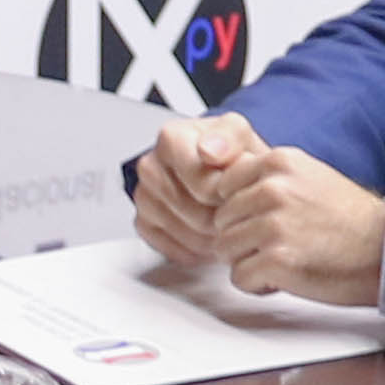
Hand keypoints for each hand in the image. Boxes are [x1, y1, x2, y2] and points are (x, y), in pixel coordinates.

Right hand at [130, 113, 263, 269]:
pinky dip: (198, 250)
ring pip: (187, 235)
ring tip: (230, 225)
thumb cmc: (229, 153)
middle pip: (196, 214)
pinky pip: (173, 249)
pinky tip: (211, 235)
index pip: (204, 186)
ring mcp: (144, 197)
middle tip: (241, 214)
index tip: (242, 193)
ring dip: (214, 238)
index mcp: (170, 139)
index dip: (229, 196)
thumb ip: (230, 137)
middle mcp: (150, 166)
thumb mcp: (240, 134)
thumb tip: (209, 151)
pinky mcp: (143, 223)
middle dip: (225, 219)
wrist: (223, 171)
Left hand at [134, 117, 384, 309]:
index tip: (261, 220)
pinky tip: (286, 277)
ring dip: (249, 262)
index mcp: (279, 163)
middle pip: (220, 221)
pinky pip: (240, 278)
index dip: (238, 209)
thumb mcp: (308, 177)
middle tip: (278, 245)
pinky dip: (259, 285)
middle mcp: (273, 189)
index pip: (223, 185)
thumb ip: (267, 178)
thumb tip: (223, 187)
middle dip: (242, 238)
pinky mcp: (277, 260)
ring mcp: (273, 225)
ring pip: (225, 250)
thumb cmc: (352, 220)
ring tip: (284, 259)